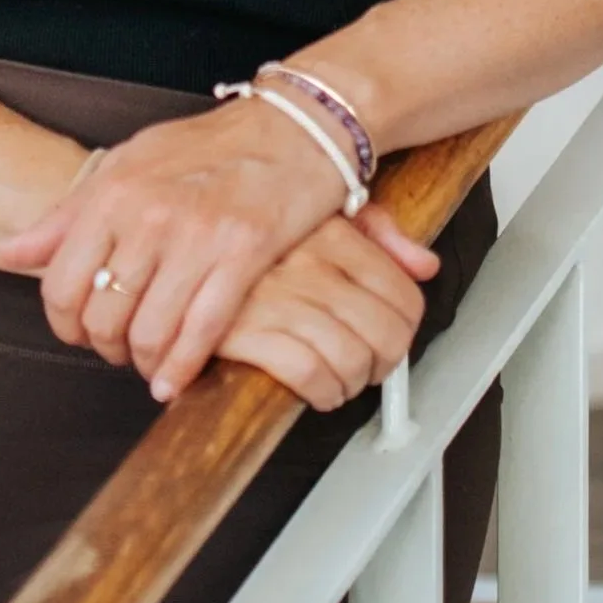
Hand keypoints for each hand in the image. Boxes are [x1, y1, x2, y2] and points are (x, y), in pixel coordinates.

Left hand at [0, 95, 385, 399]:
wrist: (291, 127)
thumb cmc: (208, 146)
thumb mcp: (128, 162)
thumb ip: (69, 213)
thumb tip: (12, 252)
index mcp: (114, 191)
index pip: (61, 284)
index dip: (65, 324)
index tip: (80, 331)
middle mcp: (149, 214)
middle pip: (103, 316)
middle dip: (106, 347)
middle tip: (119, 349)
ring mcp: (198, 236)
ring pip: (149, 332)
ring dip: (144, 361)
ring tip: (149, 362)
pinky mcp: (244, 255)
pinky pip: (202, 332)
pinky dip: (182, 368)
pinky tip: (174, 381)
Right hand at [213, 200, 438, 408]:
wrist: (177, 240)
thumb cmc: (252, 231)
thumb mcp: (322, 210)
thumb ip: (380, 233)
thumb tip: (425, 265)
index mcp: (333, 233)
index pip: (403, 295)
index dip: (405, 333)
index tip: (390, 344)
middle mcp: (311, 262)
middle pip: (384, 334)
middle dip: (383, 365)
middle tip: (367, 369)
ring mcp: (278, 296)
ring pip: (351, 359)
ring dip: (350, 383)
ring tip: (337, 381)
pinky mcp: (245, 328)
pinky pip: (309, 374)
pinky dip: (321, 392)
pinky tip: (315, 389)